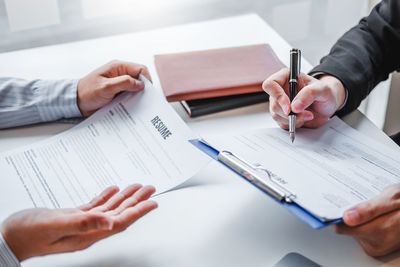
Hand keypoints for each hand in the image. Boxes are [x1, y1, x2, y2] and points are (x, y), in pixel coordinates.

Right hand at [0, 184, 156, 260]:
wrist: (8, 238)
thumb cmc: (27, 234)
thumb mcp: (55, 226)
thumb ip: (82, 223)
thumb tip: (109, 221)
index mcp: (88, 234)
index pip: (120, 222)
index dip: (138, 212)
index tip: (153, 203)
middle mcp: (88, 230)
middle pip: (119, 214)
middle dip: (136, 202)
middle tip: (150, 189)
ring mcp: (81, 224)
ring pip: (109, 209)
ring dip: (124, 198)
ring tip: (137, 187)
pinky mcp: (72, 218)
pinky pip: (95, 207)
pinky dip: (105, 197)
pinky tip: (112, 190)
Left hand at [78, 60, 151, 116]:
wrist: (75, 102)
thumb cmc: (87, 92)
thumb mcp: (106, 87)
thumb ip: (124, 83)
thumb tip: (141, 84)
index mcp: (118, 67)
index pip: (140, 69)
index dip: (147, 79)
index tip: (148, 91)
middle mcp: (120, 74)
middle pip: (140, 79)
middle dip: (143, 89)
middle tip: (144, 100)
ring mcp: (119, 84)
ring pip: (136, 88)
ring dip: (137, 96)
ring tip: (138, 105)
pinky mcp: (118, 93)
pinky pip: (130, 96)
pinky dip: (132, 101)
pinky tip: (131, 108)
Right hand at [262, 68, 345, 128]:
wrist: (328, 105)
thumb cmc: (326, 93)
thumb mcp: (322, 89)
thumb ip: (309, 94)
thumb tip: (294, 106)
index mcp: (287, 77)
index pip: (270, 84)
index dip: (277, 96)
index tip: (289, 107)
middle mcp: (281, 90)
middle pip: (274, 103)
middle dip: (290, 112)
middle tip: (305, 113)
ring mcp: (280, 104)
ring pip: (276, 115)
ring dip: (293, 119)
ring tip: (308, 115)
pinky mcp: (283, 115)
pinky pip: (282, 123)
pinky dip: (293, 124)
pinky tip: (303, 119)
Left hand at [334, 185, 399, 255]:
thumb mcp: (391, 198)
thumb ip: (369, 209)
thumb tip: (347, 217)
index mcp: (380, 230)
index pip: (343, 227)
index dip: (338, 215)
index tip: (335, 205)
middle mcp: (377, 243)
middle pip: (347, 229)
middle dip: (350, 215)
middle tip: (359, 203)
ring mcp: (376, 246)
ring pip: (353, 231)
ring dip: (358, 220)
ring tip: (370, 209)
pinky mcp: (376, 247)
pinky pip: (360, 234)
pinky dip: (363, 224)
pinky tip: (372, 216)